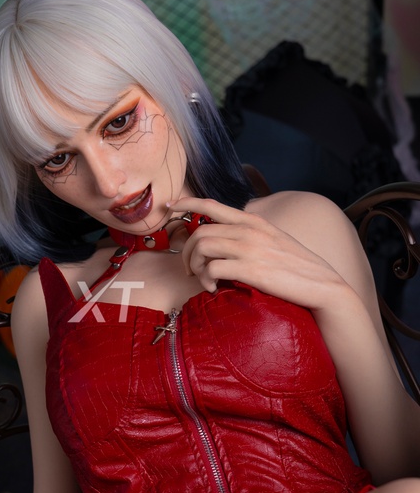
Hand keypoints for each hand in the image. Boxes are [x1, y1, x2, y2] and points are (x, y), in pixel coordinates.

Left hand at [175, 195, 346, 308]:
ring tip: (205, 281)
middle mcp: (250, 230)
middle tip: (189, 269)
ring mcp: (250, 248)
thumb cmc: (297, 268)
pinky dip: (206, 281)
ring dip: (195, 267)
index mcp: (254, 221)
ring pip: (201, 247)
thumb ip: (251, 235)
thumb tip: (227, 240)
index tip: (170, 207)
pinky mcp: (250, 269)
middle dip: (186, 252)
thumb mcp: (275, 241)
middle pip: (199, 232)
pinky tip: (214, 289)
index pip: (212, 205)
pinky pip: (211, 270)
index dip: (187, 203)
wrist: (323, 286)